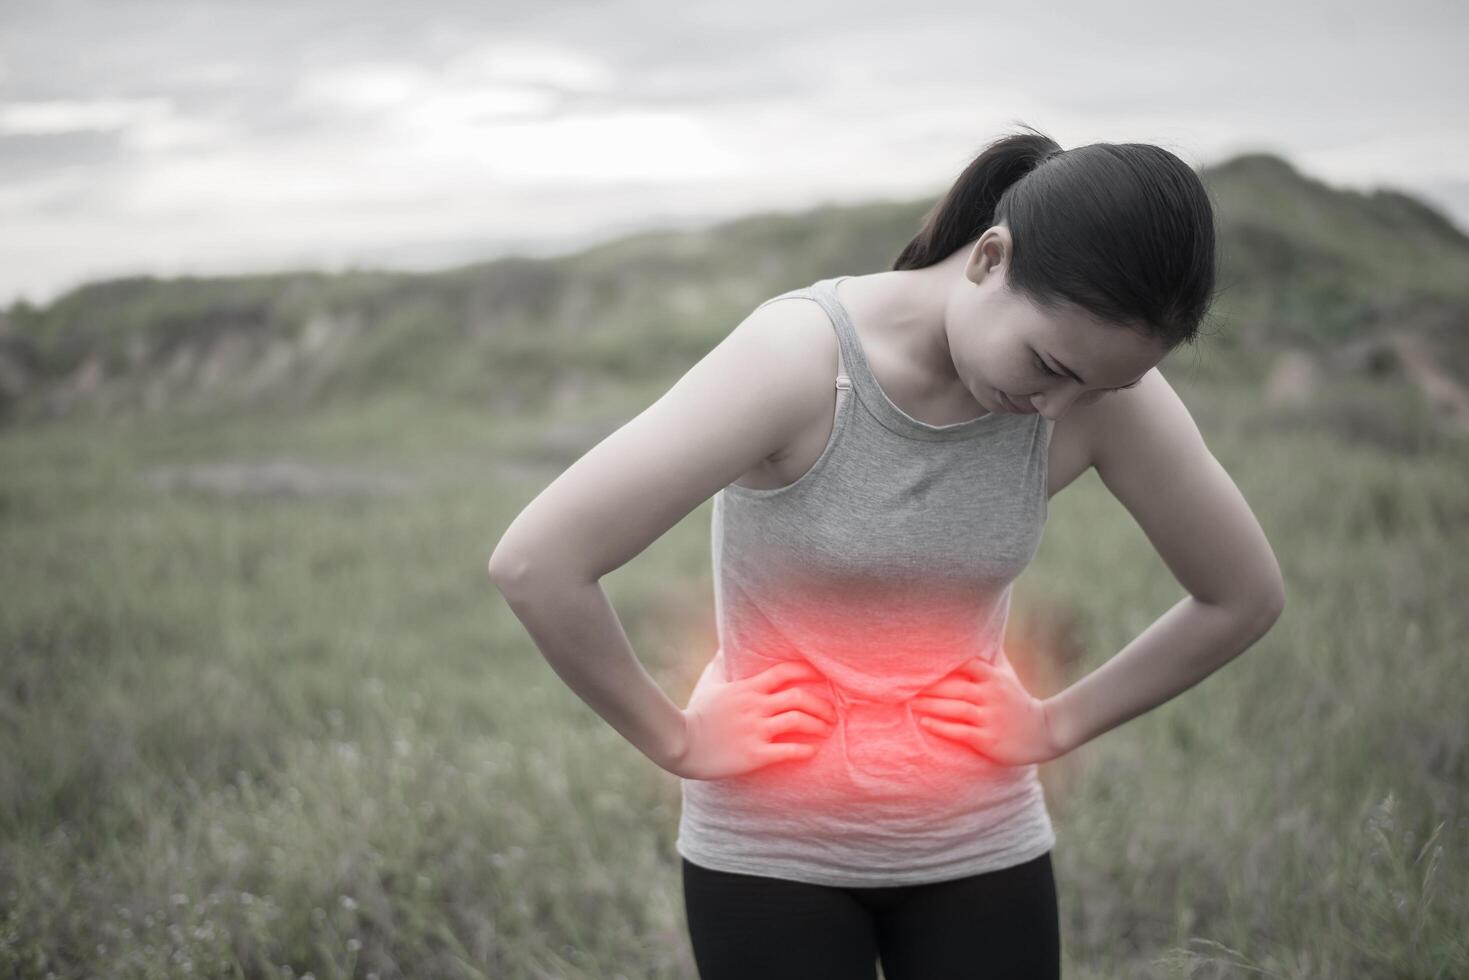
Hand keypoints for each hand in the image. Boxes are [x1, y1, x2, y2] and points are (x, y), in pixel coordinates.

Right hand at [672, 659, 837, 779]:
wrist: (680, 744)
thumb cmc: (696, 713)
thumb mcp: (709, 683)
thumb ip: (721, 665)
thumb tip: (725, 647)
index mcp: (748, 689)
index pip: (784, 672)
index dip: (807, 671)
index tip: (821, 676)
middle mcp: (756, 707)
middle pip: (799, 697)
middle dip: (821, 704)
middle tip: (832, 712)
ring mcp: (756, 730)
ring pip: (798, 721)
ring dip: (818, 725)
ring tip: (826, 730)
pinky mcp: (755, 755)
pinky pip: (789, 751)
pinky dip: (806, 750)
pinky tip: (813, 751)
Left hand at [911, 656, 1061, 765]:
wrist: (1044, 732)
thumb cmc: (1018, 701)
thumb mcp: (1007, 675)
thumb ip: (991, 657)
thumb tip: (979, 631)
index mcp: (993, 677)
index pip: (965, 664)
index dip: (942, 662)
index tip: (918, 661)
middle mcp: (991, 695)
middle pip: (955, 687)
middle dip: (929, 686)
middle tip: (904, 684)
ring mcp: (989, 718)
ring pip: (955, 708)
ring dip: (930, 705)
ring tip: (910, 701)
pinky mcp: (987, 739)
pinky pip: (960, 731)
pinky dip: (941, 726)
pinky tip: (924, 722)